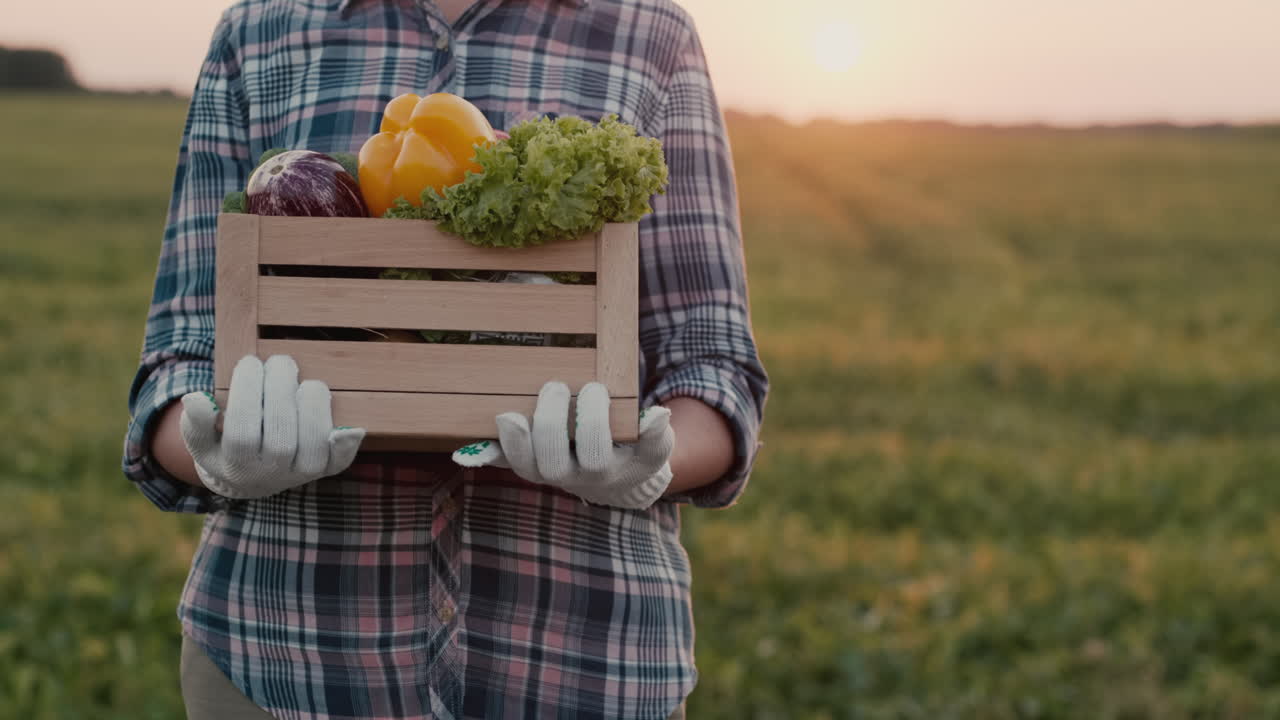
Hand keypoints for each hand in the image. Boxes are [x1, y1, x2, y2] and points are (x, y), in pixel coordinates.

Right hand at [180, 354, 364, 498]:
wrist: (251, 478)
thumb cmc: (223, 448)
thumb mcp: (200, 441)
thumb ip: (195, 422)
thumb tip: (195, 399)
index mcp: (237, 466)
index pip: (242, 431)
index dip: (247, 393)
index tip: (249, 362)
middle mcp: (272, 473)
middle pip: (281, 436)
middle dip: (281, 391)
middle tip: (279, 362)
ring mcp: (301, 473)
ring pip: (313, 444)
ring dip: (313, 407)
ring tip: (304, 382)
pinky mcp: (327, 469)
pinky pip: (340, 461)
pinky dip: (346, 446)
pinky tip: (350, 427)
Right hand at [452, 381, 675, 509]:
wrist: (626, 472)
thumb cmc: (572, 449)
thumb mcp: (538, 452)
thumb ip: (504, 448)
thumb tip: (463, 453)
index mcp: (548, 470)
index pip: (525, 466)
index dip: (516, 444)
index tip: (510, 414)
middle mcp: (578, 477)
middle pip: (556, 464)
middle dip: (551, 424)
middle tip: (554, 386)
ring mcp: (614, 472)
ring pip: (597, 458)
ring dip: (591, 420)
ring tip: (592, 389)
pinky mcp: (647, 460)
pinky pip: (653, 451)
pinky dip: (655, 431)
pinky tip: (655, 413)